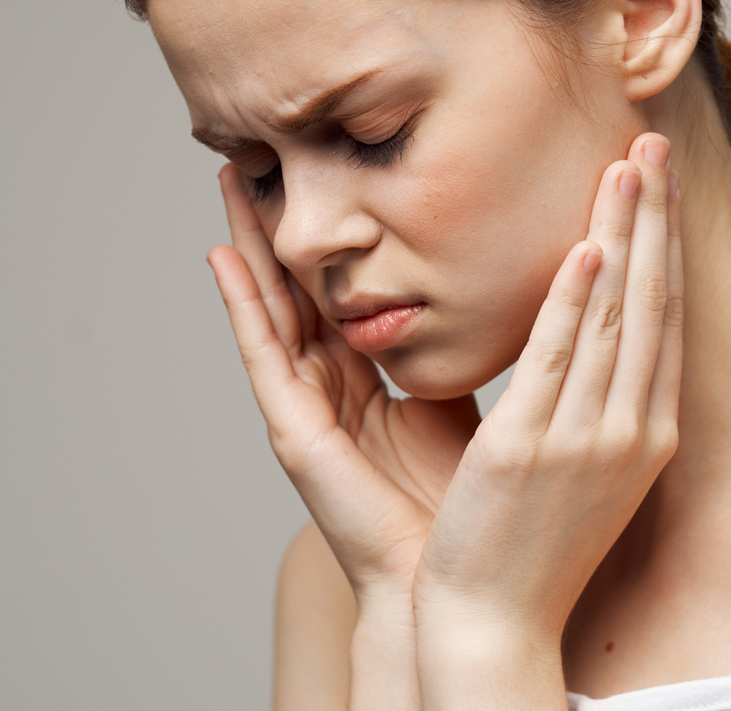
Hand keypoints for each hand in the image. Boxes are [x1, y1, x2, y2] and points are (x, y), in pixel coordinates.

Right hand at [206, 165, 477, 599]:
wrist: (462, 579)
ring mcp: (309, 408)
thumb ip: (467, 345)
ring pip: (273, 306)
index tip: (330, 169)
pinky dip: (240, 306)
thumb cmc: (469, 499)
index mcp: (374, 379)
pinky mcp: (296, 433)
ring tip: (229, 179)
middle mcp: (334, 388)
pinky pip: (263, 356)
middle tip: (260, 152)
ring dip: (248, 244)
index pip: (346, 288)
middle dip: (280, 222)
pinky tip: (220, 257)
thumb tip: (509, 282)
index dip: (332, 233)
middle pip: (300, 286)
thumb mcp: (468, 398)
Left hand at [411, 132, 682, 700]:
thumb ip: (595, 401)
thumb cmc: (536, 544)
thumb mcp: (587, 467)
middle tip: (655, 142)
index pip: (668, 317)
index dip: (666, 243)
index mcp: (650, 433)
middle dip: (657, 217)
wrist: (497, 625)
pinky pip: (558, 360)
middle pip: (654, 302)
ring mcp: (587, 442)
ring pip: (616, 317)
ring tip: (626, 164)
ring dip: (624, 234)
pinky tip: (584, 248)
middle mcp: (632, 431)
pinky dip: (575, 301)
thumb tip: (595, 338)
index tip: (661, 182)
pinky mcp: (529, 452)